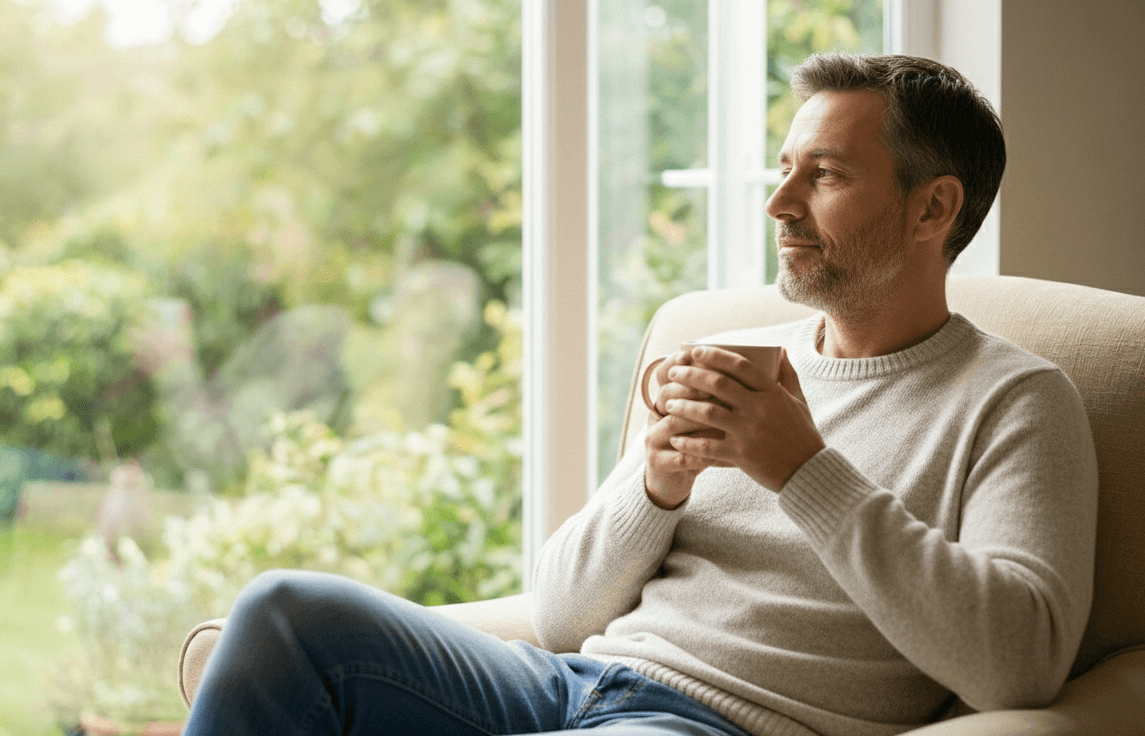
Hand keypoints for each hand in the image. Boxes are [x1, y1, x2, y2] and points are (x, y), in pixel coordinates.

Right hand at [643, 351, 719, 508]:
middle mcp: (657, 414)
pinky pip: (681, 457)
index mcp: (668, 398)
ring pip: (674, 423)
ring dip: (699, 420)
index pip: (666, 372)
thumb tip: (749, 365)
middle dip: (694, 389)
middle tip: (718, 387)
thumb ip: (723, 392)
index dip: (678, 362)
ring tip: (723, 419)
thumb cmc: (703, 440)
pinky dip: (702, 454)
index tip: (696, 355)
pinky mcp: (658, 462)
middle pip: (668, 394)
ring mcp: (654, 438)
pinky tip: (721, 453)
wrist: (679, 475)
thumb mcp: (710, 415)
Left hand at [663, 347, 823, 491]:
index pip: (739, 365)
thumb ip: (788, 375)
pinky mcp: (741, 456)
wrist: (809, 472)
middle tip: (673, 373)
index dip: (714, 355)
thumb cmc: (802, 434)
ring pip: (707, 413)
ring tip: (668, 403)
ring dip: (683, 406)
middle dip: (690, 375)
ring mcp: (750, 432)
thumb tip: (780, 350)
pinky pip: (707, 446)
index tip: (695, 351)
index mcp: (772, 393)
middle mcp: (760, 409)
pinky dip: (688, 442)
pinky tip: (675, 439)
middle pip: (717, 384)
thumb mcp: (799, 401)